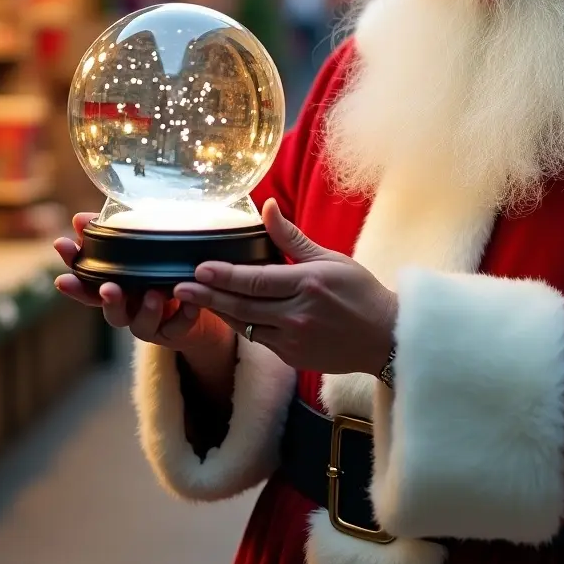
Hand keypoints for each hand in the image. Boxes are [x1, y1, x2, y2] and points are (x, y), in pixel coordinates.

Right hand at [53, 213, 230, 355]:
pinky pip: (178, 328)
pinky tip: (191, 304)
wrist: (201, 303)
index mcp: (119, 289)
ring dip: (146, 311)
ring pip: (141, 326)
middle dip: (108, 300)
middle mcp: (131, 309)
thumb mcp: (142, 251)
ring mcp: (152, 324)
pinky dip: (184, 317)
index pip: (89, 285)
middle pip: (110, 311)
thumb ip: (114, 236)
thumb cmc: (164, 272)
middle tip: (108, 288)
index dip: (74, 273)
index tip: (62, 249)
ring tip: (153, 295)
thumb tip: (80, 218)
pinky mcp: (176, 332)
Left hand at [173, 198, 396, 376]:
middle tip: (179, 287)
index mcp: (307, 285)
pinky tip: (225, 313)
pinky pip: (258, 338)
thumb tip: (267, 206)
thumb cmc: (359, 292)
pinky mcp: (292, 356)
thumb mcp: (329, 258)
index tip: (199, 268)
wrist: (384, 337)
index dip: (225, 275)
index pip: (256, 280)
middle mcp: (297, 314)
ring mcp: (293, 339)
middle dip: (208, 295)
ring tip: (193, 299)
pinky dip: (241, 325)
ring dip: (218, 311)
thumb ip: (291, 237)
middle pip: (243, 305)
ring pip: (246, 325)